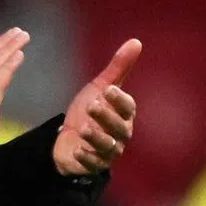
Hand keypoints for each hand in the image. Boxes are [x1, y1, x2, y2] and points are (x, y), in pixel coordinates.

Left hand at [53, 38, 141, 176]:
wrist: (69, 136)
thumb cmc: (90, 111)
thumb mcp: (100, 87)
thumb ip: (118, 67)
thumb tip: (136, 41)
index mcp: (124, 115)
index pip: (127, 108)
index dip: (119, 100)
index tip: (108, 90)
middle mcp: (120, 134)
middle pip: (118, 128)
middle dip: (106, 117)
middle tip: (92, 105)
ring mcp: (107, 151)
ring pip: (107, 147)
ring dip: (97, 138)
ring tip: (85, 129)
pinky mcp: (92, 164)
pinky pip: (93, 164)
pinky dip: (86, 158)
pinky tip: (78, 150)